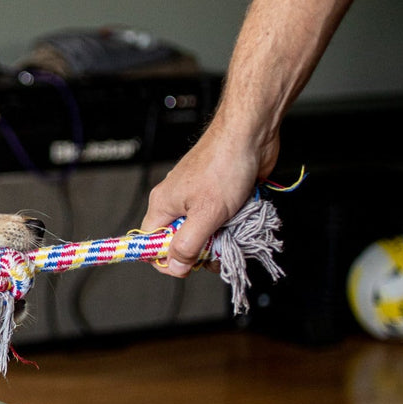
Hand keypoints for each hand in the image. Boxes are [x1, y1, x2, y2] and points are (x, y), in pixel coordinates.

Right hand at [141, 116, 278, 276]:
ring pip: (202, 232)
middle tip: (217, 247)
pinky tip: (240, 220)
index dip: (166, 259)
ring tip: (233, 230)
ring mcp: (198, 199)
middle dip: (200, 250)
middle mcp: (177, 202)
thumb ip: (188, 244)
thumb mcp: (206, 214)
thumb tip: (175, 267)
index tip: (188, 266)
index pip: (151, 242)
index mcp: (163, 204)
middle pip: (179, 241)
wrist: (251, 136)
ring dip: (219, 238)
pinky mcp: (217, 197)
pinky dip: (230, 226)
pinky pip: (218, 222)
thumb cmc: (224, 165)